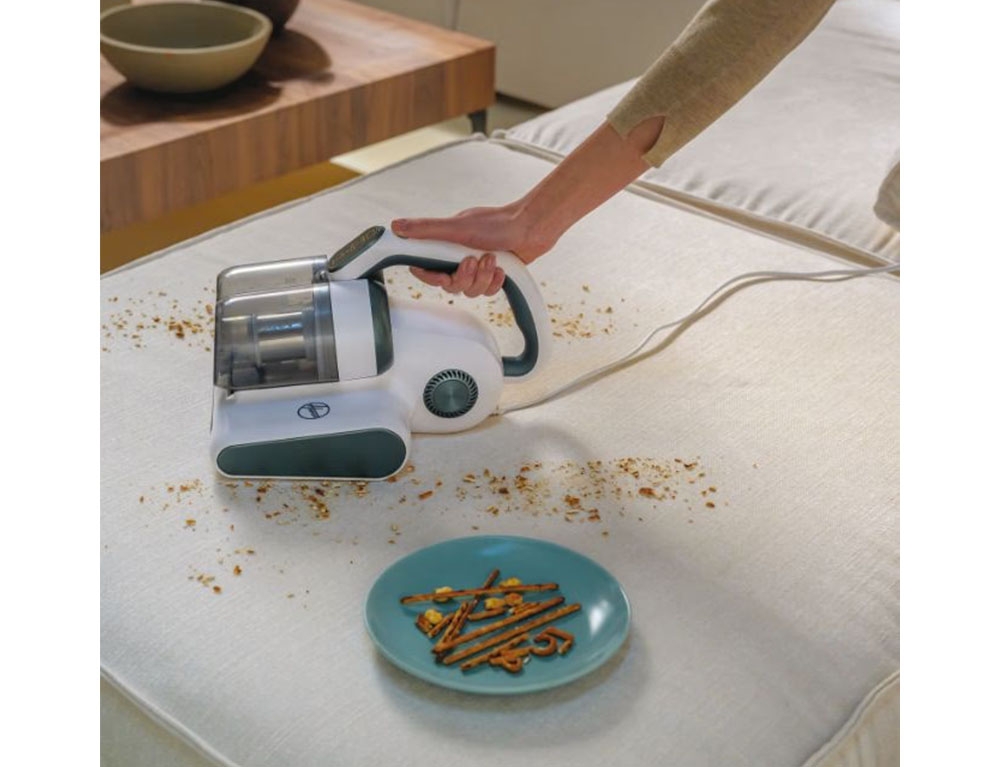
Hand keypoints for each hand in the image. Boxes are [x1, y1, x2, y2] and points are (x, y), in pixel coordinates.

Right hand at [391, 204, 556, 297]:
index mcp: (446, 247)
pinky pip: (487, 291)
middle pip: (450, 285)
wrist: (530, 228)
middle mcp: (459, 259)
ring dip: (482, 277)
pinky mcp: (492, 276)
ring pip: (470, 291)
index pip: (426, 269)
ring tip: (492, 259)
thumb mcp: (457, 227)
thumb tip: (395, 226)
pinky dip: (495, 281)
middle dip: (463, 276)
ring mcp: (477, 268)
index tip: (433, 273)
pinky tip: (501, 268)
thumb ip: (426, 229)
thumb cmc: (496, 223)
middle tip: (473, 260)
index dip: (428, 276)